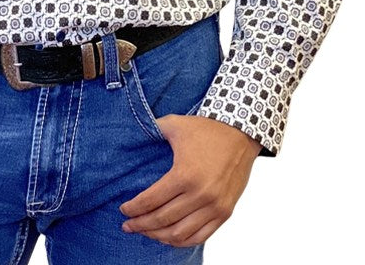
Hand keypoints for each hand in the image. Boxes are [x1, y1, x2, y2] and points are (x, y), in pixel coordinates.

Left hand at [119, 116, 261, 247]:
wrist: (241, 134)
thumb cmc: (206, 129)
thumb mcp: (176, 124)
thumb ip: (152, 129)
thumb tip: (132, 132)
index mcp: (185, 174)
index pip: (152, 200)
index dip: (134, 208)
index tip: (123, 210)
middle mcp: (200, 194)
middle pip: (162, 220)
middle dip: (141, 225)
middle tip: (127, 225)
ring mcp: (214, 206)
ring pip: (179, 234)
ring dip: (158, 236)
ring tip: (145, 232)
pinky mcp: (225, 212)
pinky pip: (200, 236)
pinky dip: (181, 241)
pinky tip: (168, 237)